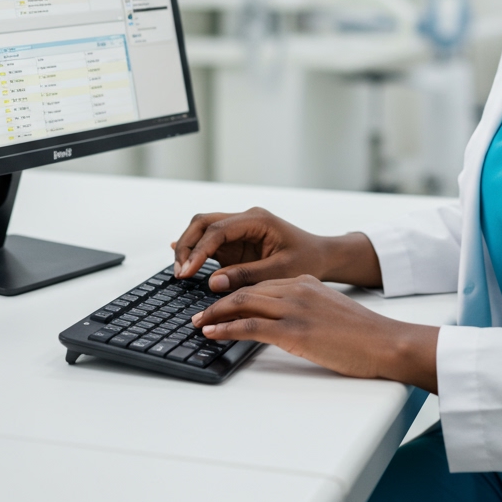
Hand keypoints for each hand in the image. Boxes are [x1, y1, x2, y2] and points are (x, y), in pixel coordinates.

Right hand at [172, 207, 381, 291]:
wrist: (322, 256)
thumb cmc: (307, 259)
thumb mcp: (280, 271)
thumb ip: (246, 275)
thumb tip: (213, 282)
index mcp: (257, 220)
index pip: (218, 230)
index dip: (199, 250)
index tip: (187, 271)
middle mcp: (245, 219)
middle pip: (204, 223)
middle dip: (188, 245)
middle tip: (179, 272)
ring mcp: (239, 229)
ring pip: (203, 229)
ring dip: (189, 248)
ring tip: (179, 272)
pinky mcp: (236, 243)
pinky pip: (210, 242)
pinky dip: (195, 251)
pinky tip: (181, 260)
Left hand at [190, 274, 438, 390]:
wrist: (384, 340)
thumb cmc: (362, 333)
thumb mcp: (329, 310)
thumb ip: (306, 307)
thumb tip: (283, 321)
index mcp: (304, 282)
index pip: (260, 283)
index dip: (236, 292)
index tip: (219, 302)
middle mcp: (296, 288)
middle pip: (246, 290)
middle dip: (218, 301)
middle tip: (198, 312)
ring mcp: (294, 308)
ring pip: (242, 303)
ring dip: (214, 313)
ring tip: (197, 323)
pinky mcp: (293, 329)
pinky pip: (250, 325)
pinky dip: (226, 328)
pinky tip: (212, 332)